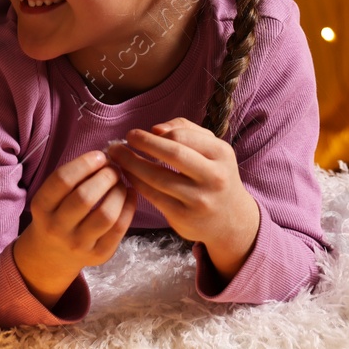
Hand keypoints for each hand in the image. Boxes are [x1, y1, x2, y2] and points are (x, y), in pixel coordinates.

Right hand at [12, 147, 137, 302]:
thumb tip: (105, 158)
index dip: (85, 163)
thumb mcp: (50, 197)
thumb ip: (71, 179)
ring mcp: (78, 244)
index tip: (100, 156)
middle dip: (105, 176)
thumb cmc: (55, 215)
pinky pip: (119, 229)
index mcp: (41, 208)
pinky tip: (129, 195)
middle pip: (85, 197)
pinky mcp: (98, 255)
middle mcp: (57, 228)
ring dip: (118, 192)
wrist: (52, 255)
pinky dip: (129, 207)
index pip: (63, 180)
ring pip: (106, 215)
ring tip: (121, 182)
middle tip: (114, 168)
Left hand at [106, 117, 260, 278]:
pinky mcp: (185, 217)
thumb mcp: (212, 149)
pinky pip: (154, 196)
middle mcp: (214, 176)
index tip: (135, 135)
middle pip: (172, 154)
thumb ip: (186, 130)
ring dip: (131, 164)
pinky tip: (127, 175)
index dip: (154, 135)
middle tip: (119, 143)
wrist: (231, 219)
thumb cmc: (213, 175)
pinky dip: (136, 183)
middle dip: (141, 145)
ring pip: (158, 177)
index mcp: (221, 154)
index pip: (182, 137)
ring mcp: (200, 199)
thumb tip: (155, 129)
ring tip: (117, 156)